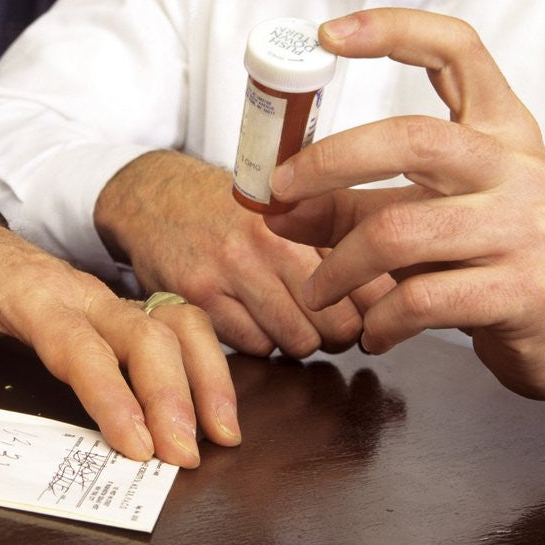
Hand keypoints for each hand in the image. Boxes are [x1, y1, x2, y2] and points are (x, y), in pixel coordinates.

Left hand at [0, 197, 241, 467]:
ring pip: (172, 324)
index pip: (77, 343)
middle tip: (183, 456)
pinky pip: (177, 324)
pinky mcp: (118, 310)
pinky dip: (205, 361)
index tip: (134, 443)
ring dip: (203, 377)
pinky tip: (217, 405)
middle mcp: (78, 291)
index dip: (109, 393)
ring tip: (221, 434)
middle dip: (170, 395)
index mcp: (25, 290)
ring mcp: (104, 298)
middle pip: (141, 334)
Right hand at [94, 151, 388, 356]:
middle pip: (336, 323)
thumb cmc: (226, 207)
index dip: (374, 308)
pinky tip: (251, 320)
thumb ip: (332, 238)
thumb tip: (390, 291)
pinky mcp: (198, 300)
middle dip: (338, 333)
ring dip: (299, 340)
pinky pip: (254, 346)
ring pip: (297, 341)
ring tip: (287, 320)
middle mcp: (265, 244)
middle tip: (327, 324)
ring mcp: (228, 273)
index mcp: (298, 217)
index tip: (369, 314)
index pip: (364, 282)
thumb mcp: (284, 206)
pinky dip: (260, 342)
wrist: (153, 197)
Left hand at [265, 8, 544, 399]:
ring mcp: (526, 227)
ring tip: (317, 291)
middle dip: (327, 163)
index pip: (457, 50)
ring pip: (399, 231)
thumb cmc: (475, 262)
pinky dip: (378, 320)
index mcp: (498, 130)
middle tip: (278, 194)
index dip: (392, 31)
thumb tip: (274, 207)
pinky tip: (373, 332)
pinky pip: (420, 299)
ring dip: (336, 268)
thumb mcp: (417, 218)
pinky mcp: (522, 289)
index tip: (326, 35)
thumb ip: (347, 208)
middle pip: (411, 139)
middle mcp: (519, 167)